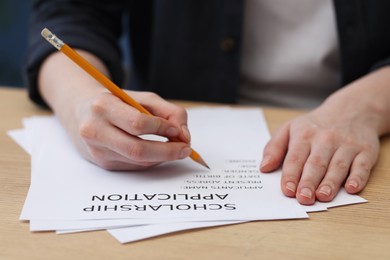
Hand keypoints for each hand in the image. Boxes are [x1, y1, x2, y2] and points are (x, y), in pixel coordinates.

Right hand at [74, 90, 191, 169]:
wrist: (82, 112)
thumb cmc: (117, 103)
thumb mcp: (142, 97)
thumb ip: (169, 112)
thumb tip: (184, 135)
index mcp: (103, 107)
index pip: (137, 123)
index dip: (162, 129)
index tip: (177, 130)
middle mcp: (95, 130)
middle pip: (137, 149)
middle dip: (167, 151)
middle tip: (186, 149)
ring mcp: (96, 150)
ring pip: (138, 161)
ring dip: (162, 157)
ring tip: (174, 148)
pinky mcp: (102, 163)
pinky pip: (134, 166)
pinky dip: (151, 160)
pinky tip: (157, 152)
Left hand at [260, 67, 389, 204]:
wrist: (352, 109)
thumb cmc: (315, 125)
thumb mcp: (289, 128)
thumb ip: (274, 148)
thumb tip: (264, 167)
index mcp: (304, 135)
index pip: (295, 158)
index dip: (290, 175)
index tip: (287, 190)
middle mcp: (325, 140)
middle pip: (316, 163)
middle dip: (309, 181)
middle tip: (303, 198)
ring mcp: (346, 145)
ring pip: (338, 165)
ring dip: (330, 182)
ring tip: (322, 196)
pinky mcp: (365, 151)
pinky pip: (362, 165)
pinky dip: (358, 177)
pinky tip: (352, 188)